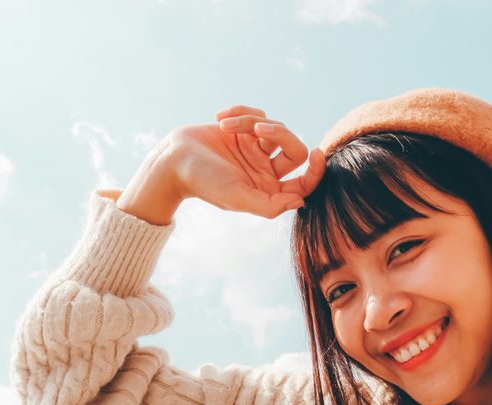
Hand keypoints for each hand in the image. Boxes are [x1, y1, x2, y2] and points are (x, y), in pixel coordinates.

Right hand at [167, 105, 325, 218]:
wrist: (173, 158)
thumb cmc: (204, 182)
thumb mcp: (237, 197)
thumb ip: (268, 205)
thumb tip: (300, 202)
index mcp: (268, 190)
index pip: (303, 183)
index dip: (316, 171)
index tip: (318, 153)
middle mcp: (266, 170)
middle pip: (294, 149)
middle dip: (280, 134)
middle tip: (258, 128)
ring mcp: (256, 149)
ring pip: (275, 128)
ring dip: (250, 122)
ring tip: (224, 125)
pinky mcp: (245, 129)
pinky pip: (258, 114)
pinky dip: (241, 112)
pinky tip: (221, 118)